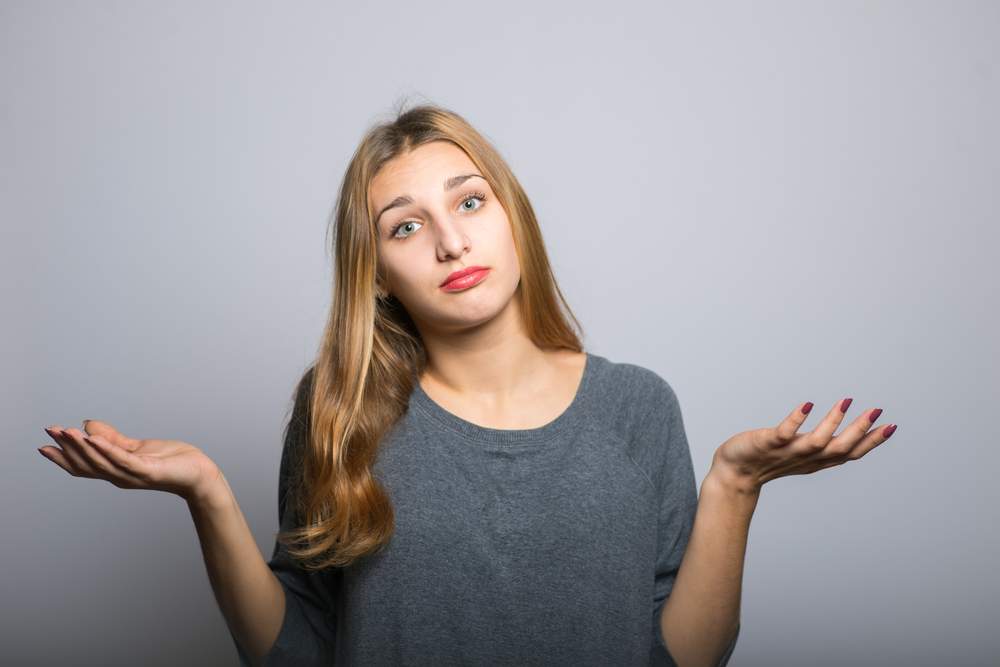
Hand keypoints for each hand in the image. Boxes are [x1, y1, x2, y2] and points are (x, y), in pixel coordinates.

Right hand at [39, 420, 222, 501]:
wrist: (199, 474)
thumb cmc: (171, 461)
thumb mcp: (137, 447)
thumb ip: (113, 439)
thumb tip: (88, 426)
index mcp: (116, 471)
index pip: (84, 466)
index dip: (64, 457)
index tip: (44, 445)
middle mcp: (120, 477)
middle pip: (87, 464)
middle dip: (67, 448)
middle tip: (50, 432)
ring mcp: (133, 475)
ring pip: (101, 462)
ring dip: (82, 446)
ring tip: (67, 431)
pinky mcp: (148, 470)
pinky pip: (123, 459)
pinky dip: (107, 449)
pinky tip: (94, 438)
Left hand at [711, 399, 897, 494]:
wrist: (733, 474)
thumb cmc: (767, 461)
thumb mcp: (801, 455)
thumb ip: (822, 447)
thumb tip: (847, 435)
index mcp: (815, 461)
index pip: (849, 453)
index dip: (871, 442)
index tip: (891, 426)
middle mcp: (805, 459)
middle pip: (839, 449)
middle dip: (860, 431)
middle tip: (877, 411)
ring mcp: (786, 452)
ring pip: (816, 442)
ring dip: (833, 422)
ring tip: (846, 401)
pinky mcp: (766, 444)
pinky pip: (783, 433)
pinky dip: (796, 420)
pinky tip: (806, 405)